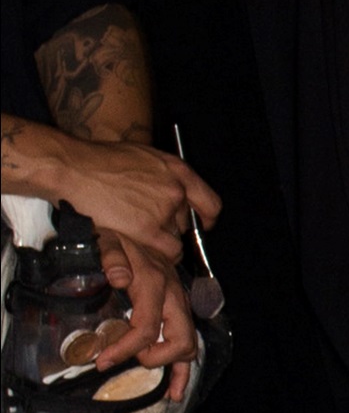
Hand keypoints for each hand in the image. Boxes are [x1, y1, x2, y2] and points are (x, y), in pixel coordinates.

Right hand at [44, 134, 217, 257]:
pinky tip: (143, 248)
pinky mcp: (148, 230)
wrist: (75, 168)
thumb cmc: (100, 161)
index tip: (202, 225)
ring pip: (176, 238)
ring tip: (137, 234)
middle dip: (171, 227)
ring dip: (161, 240)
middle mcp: (176, 191)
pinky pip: (168, 251)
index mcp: (177, 170)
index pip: (210, 203)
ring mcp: (163, 211)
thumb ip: (162, 176)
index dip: (206, 218)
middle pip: (186, 223)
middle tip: (149, 226)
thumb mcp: (142, 158)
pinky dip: (160, 254)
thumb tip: (168, 191)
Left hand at [87, 230, 198, 386]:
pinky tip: (176, 387)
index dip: (125, 349)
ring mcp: (178, 302)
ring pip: (189, 342)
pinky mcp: (177, 307)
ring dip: (176, 367)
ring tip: (164, 390)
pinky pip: (187, 339)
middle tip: (131, 362)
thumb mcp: (106, 239)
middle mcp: (172, 294)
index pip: (146, 327)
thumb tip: (119, 277)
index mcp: (155, 282)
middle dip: (156, 358)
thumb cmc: (115, 236)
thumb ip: (112, 256)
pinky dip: (185, 366)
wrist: (132, 224)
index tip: (102, 361)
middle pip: (180, 339)